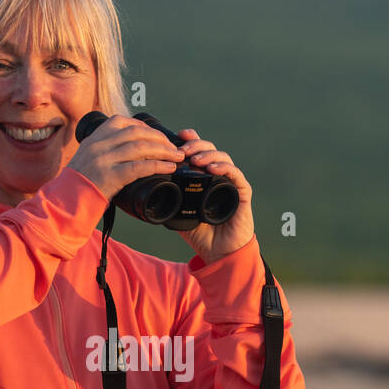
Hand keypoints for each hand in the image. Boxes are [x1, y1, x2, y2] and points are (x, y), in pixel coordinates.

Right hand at [68, 114, 185, 199]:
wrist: (65, 202)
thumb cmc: (77, 185)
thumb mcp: (86, 159)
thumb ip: (103, 151)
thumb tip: (127, 150)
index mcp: (93, 139)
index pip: (120, 122)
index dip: (142, 125)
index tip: (155, 133)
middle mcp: (98, 146)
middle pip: (135, 133)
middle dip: (159, 138)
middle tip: (173, 146)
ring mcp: (104, 160)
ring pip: (141, 148)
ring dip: (164, 150)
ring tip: (177, 156)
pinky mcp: (110, 176)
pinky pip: (140, 167)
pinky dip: (158, 165)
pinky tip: (169, 167)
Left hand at [173, 128, 254, 263]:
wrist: (219, 253)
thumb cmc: (200, 234)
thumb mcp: (178, 212)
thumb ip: (167, 198)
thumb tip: (146, 186)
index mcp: (204, 177)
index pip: (198, 151)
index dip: (190, 140)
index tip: (178, 136)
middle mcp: (218, 176)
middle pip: (209, 150)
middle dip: (196, 145)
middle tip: (183, 149)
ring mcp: (231, 182)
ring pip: (222, 158)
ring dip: (208, 155)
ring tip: (195, 160)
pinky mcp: (242, 192)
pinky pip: (235, 174)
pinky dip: (224, 168)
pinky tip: (212, 168)